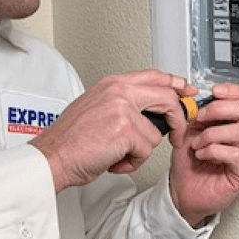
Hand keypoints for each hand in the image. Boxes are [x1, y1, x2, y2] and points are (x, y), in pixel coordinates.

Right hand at [32, 69, 196, 191]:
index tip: (186, 92)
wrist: (52, 157)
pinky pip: (146, 150)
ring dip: (141, 151)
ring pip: (156, 133)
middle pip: (167, 98)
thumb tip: (151, 112)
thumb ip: (123, 103)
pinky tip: (113, 160)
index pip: (154, 76)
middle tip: (178, 135)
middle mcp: (118, 91)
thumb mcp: (96, 107)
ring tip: (118, 154)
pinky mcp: (125, 129)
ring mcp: (122, 108)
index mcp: (112, 83)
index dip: (175, 85)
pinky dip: (132, 163)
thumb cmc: (71, 140)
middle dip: (179, 120)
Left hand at [168, 82, 238, 227]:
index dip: (234, 91)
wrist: (183, 191)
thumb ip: (197, 111)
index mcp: (237, 124)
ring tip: (197, 143)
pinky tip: (202, 154)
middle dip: (220, 108)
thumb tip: (198, 95)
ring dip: (212, 134)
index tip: (213, 91)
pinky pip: (235, 154)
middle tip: (200, 117)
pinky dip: (214, 150)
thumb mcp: (190, 129)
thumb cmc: (189, 162)